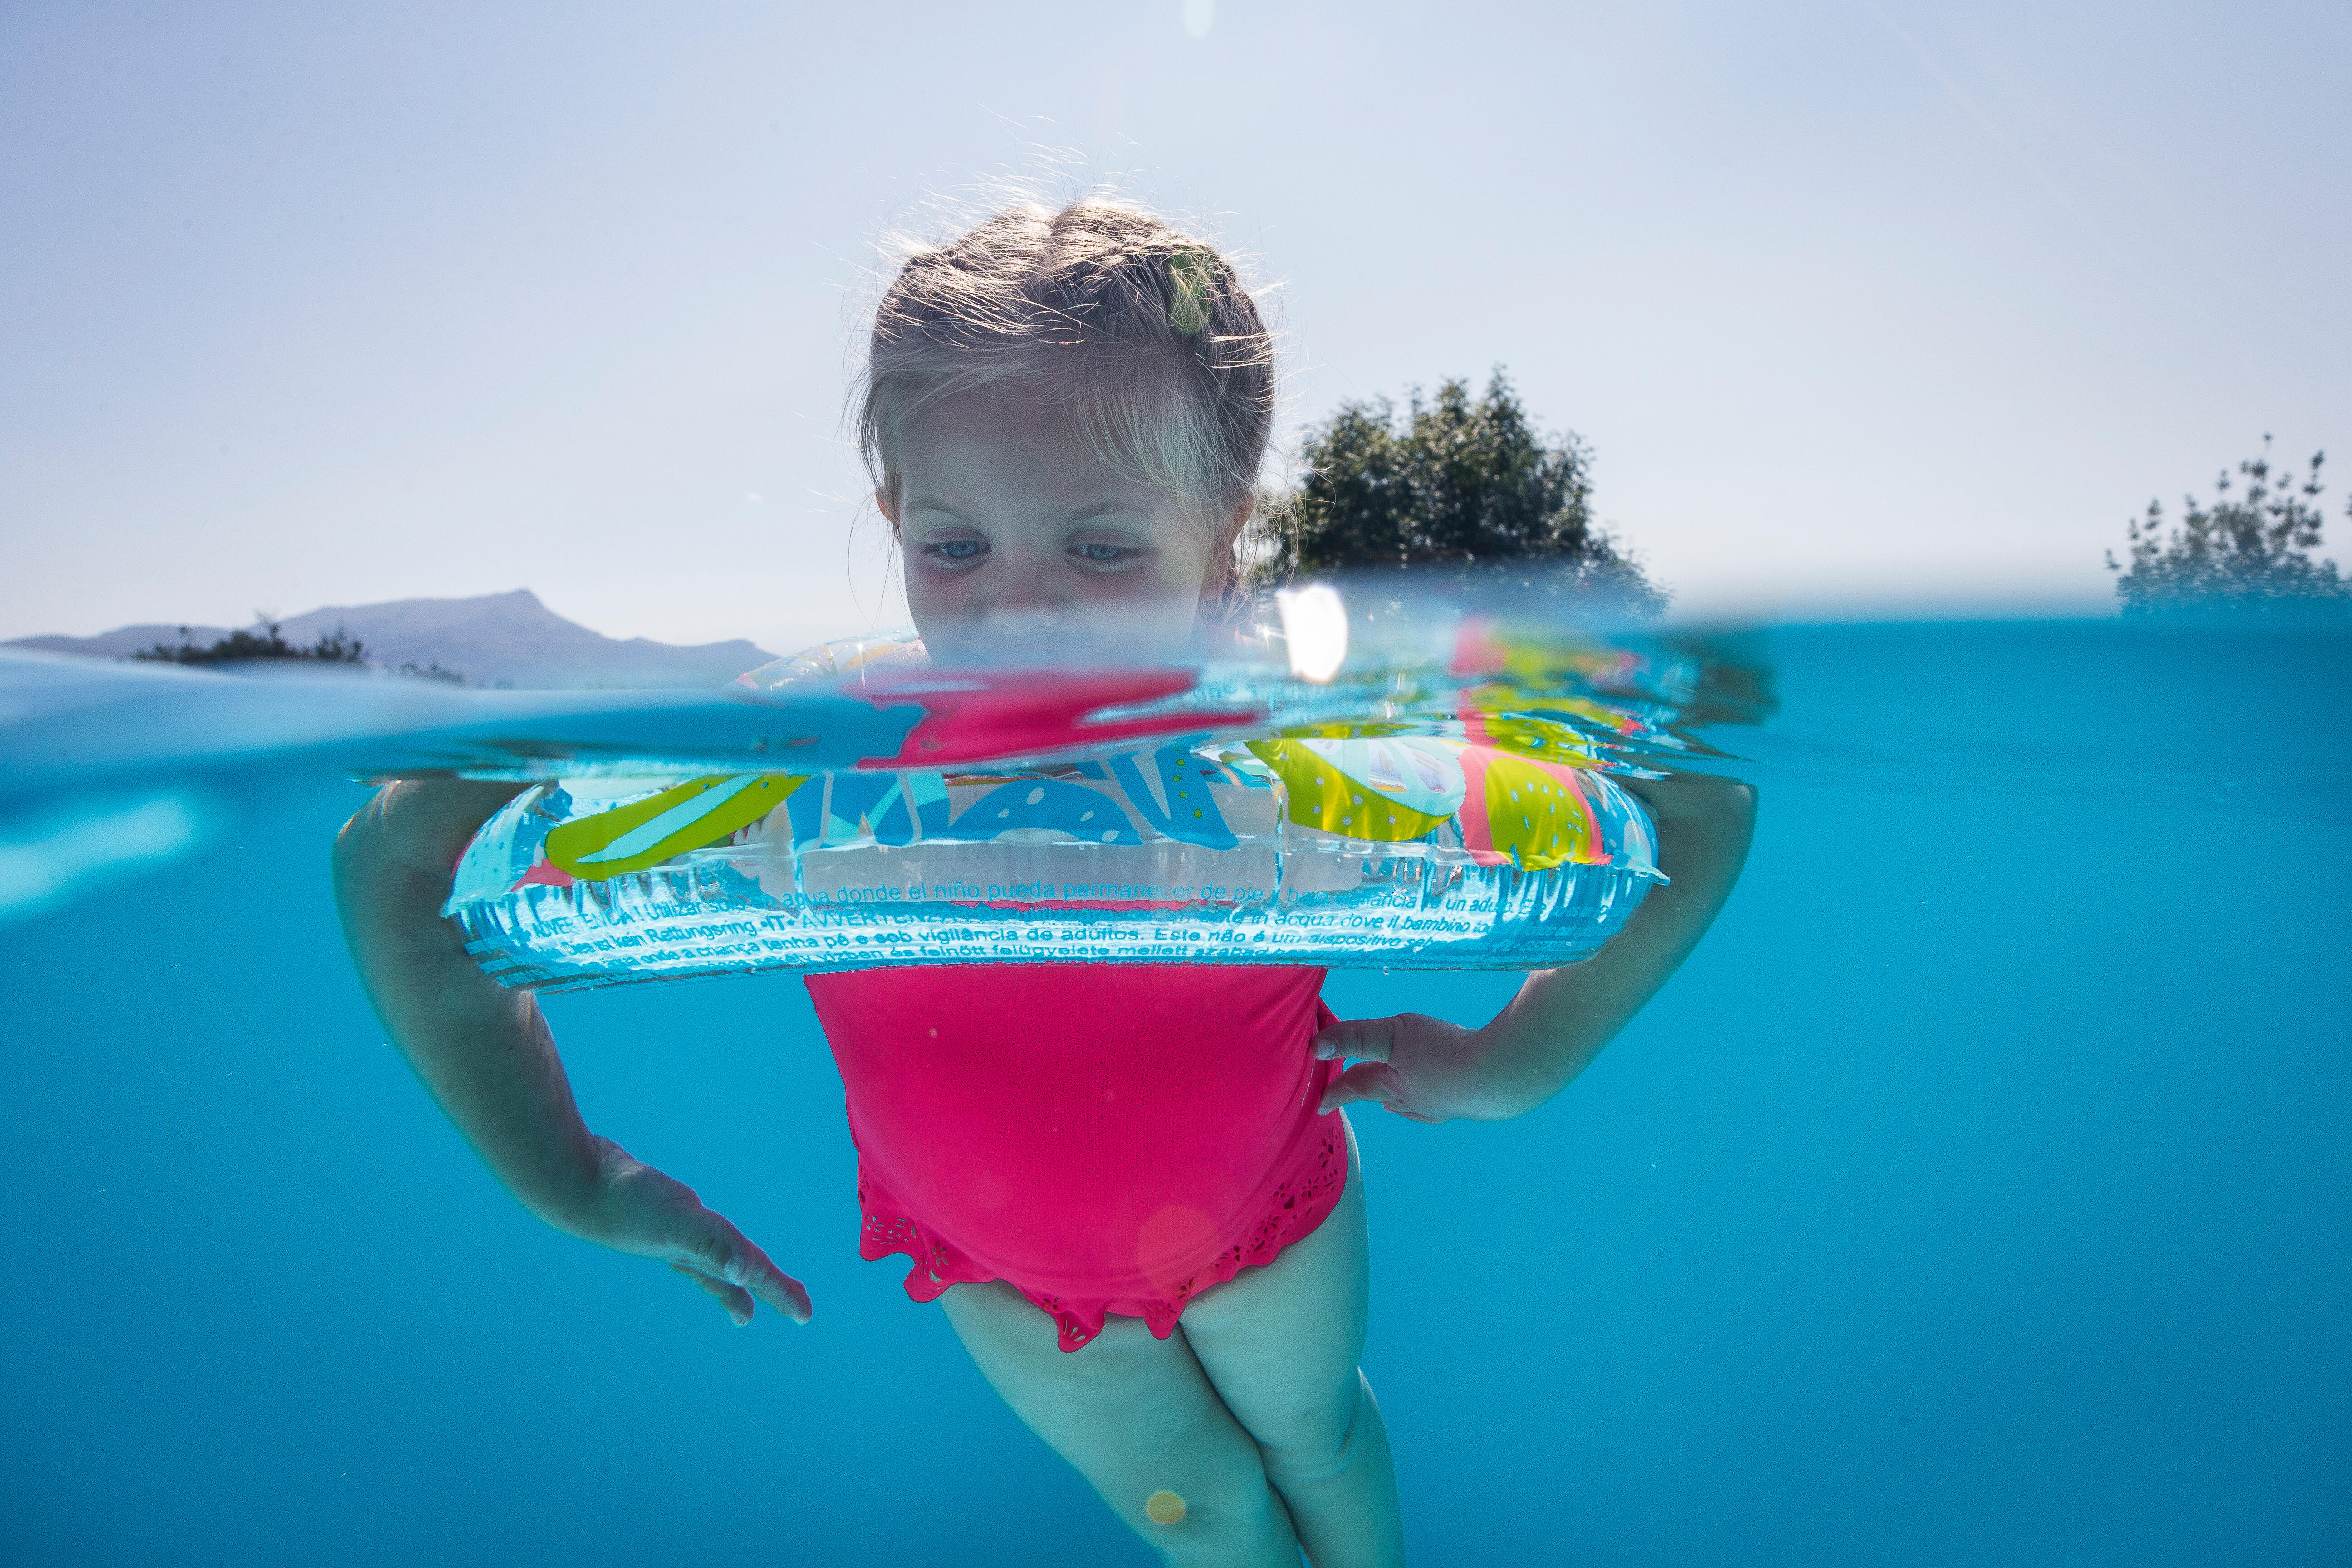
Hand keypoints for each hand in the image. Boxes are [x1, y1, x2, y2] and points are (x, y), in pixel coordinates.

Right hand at [571, 1138, 812, 1326]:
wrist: (573, 1182)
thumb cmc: (629, 1203)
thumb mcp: (681, 1224)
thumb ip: (715, 1246)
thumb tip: (746, 1273)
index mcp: (703, 1249)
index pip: (752, 1272)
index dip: (780, 1291)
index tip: (805, 1316)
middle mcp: (688, 1245)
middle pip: (737, 1270)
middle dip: (766, 1288)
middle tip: (795, 1307)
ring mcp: (669, 1230)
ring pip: (712, 1255)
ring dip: (731, 1271)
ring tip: (742, 1289)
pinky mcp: (654, 1209)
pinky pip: (687, 1232)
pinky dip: (697, 1242)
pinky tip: (691, 1239)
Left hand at [1313, 1013, 1538, 1123]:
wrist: (1499, 1076)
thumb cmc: (1443, 1053)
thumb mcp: (1392, 1036)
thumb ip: (1356, 1037)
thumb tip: (1315, 1047)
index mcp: (1390, 1084)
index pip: (1354, 1087)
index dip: (1335, 1092)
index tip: (1320, 1105)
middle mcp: (1412, 1100)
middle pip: (1379, 1094)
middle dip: (1362, 1092)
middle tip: (1349, 1094)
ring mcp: (1441, 1104)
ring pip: (1409, 1103)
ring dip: (1394, 1100)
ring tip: (1388, 1102)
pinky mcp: (1468, 1102)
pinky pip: (1440, 1103)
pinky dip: (1429, 1102)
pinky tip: (1438, 1099)